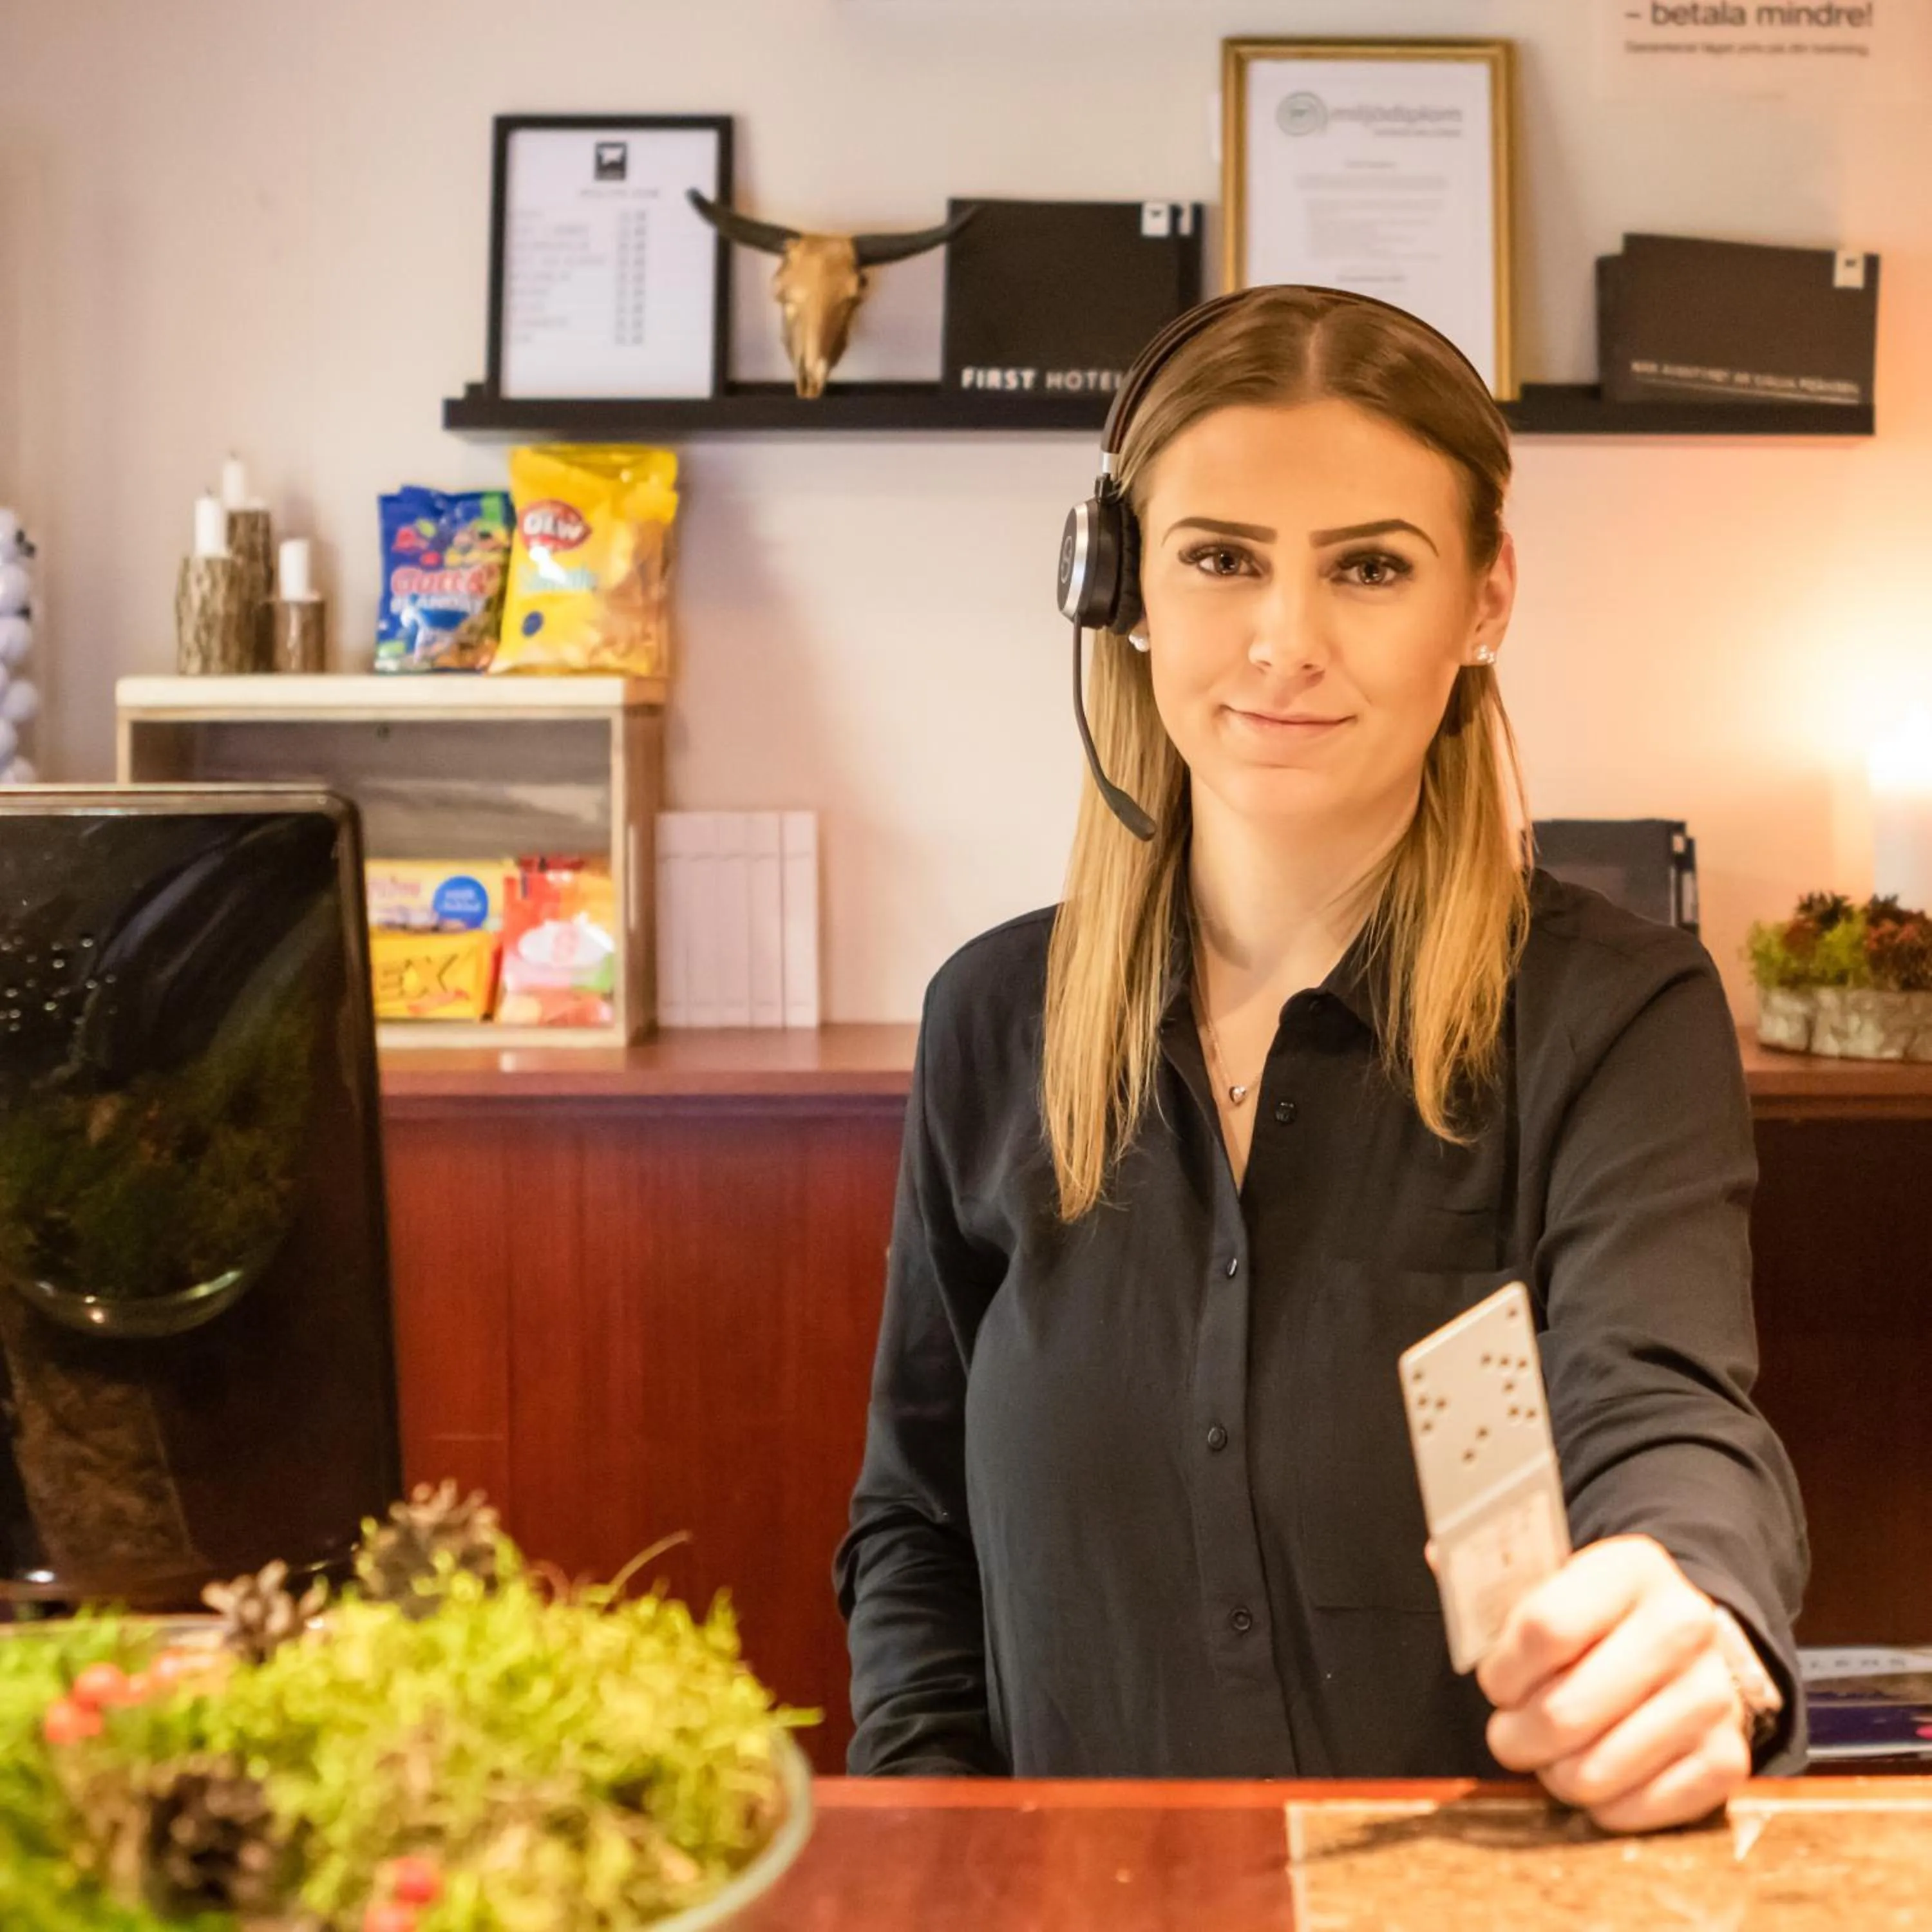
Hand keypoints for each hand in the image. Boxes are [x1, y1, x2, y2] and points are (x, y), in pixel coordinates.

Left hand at [1461, 1534, 1751, 1833]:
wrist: (1678, 1643)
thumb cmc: (1591, 1614)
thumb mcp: (1549, 1579)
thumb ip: (1492, 1575)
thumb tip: (1441, 1555)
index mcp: (1630, 1567)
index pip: (1545, 1628)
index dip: (1503, 1669)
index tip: (1494, 1682)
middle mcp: (1685, 1625)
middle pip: (1567, 1710)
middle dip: (1517, 1734)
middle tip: (1509, 1733)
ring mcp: (1713, 1696)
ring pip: (1597, 1768)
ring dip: (1554, 1773)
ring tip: (1548, 1753)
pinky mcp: (1729, 1759)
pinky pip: (1641, 1808)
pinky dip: (1602, 1806)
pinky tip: (1592, 1775)